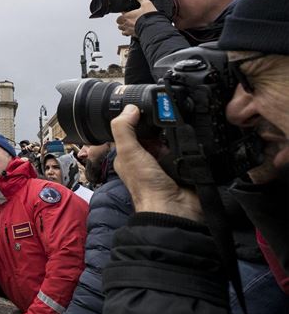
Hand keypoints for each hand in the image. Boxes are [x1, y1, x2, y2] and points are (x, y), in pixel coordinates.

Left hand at [110, 105, 202, 220]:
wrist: (174, 207)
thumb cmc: (147, 186)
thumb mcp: (128, 153)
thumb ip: (124, 130)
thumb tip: (129, 108)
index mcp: (130, 154)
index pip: (133, 129)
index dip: (138, 118)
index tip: (145, 106)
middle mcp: (147, 156)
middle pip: (155, 132)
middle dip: (160, 126)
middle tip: (165, 119)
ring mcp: (166, 160)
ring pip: (172, 138)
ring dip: (176, 134)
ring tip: (177, 132)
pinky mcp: (183, 164)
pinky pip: (188, 147)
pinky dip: (189, 143)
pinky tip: (190, 139)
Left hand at [116, 0, 157, 36]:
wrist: (154, 28)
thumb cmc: (149, 17)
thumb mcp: (146, 4)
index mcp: (127, 16)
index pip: (121, 14)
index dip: (124, 12)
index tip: (127, 11)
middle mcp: (126, 23)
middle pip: (119, 22)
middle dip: (121, 20)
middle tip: (127, 18)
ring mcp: (129, 30)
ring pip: (122, 29)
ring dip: (124, 27)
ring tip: (129, 25)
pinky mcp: (133, 35)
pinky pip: (127, 35)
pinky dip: (128, 33)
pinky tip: (133, 30)